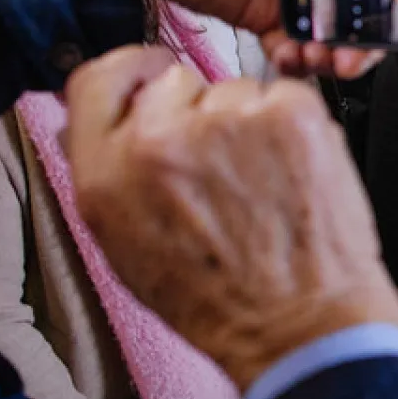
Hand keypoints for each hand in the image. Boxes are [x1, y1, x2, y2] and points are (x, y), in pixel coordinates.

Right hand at [62, 46, 397, 388]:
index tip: (150, 78)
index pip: (98, 79)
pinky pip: (284, 94)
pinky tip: (292, 173)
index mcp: (107, 174)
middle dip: (197, 111)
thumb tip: (104, 122)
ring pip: (234, 89)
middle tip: (223, 165)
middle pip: (174, 81)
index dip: (130, 74)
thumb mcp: (126, 245)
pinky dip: (293, 126)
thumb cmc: (218, 299)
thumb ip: (111, 171)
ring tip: (261, 183)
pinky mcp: (289, 114)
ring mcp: (227, 122)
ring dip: (248, 122)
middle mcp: (160, 141)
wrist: (299, 325)